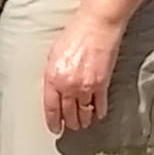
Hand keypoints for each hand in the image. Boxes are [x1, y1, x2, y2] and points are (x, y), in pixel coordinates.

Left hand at [41, 4, 124, 135]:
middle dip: (69, 123)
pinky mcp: (102, 84)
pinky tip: (97, 114)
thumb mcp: (53, 54)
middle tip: (70, 127)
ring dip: (84, 120)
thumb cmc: (74, 34)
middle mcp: (68, 85)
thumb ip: (52, 74)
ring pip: (84, 113)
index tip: (55, 128)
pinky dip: (99, 111)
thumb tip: (53, 90)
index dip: (52, 121)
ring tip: (83, 123)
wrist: (96, 26)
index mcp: (52, 77)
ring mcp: (86, 86)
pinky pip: (100, 105)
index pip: (50, 107)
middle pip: (68, 113)